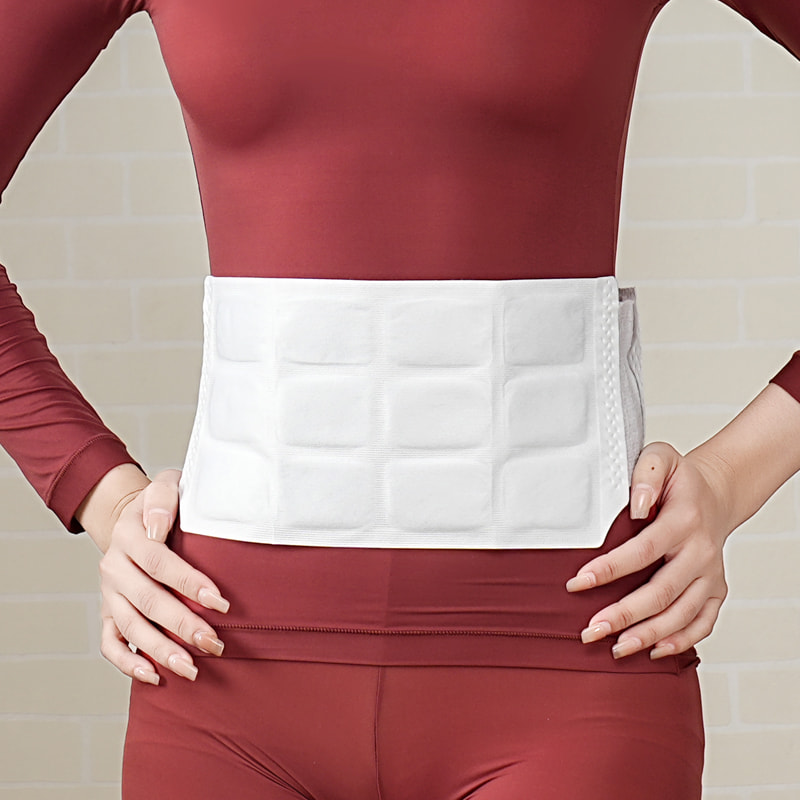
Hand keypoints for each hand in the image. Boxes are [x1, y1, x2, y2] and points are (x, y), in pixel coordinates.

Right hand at [97, 469, 229, 684]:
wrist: (131, 515)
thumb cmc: (162, 503)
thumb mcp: (166, 485)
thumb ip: (164, 498)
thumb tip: (159, 528)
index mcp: (129, 535)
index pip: (160, 563)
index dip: (189, 583)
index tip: (219, 602)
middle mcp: (114, 566)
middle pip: (148, 600)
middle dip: (182, 625)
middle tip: (213, 643)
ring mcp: (109, 592)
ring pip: (131, 626)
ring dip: (160, 650)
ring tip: (191, 668)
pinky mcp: (107, 611)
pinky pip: (110, 642)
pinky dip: (128, 662)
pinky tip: (153, 676)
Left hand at [566, 442, 733, 659]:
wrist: (717, 493)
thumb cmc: (679, 479)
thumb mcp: (660, 457)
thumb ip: (645, 473)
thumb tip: (636, 505)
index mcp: (684, 520)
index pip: (643, 550)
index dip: (610, 569)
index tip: (577, 583)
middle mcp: (701, 551)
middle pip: (662, 591)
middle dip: (625, 615)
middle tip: (591, 630)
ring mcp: (711, 574)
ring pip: (682, 614)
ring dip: (648, 635)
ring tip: (615, 648)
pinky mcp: (716, 590)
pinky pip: (704, 623)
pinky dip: (681, 641)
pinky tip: (652, 651)